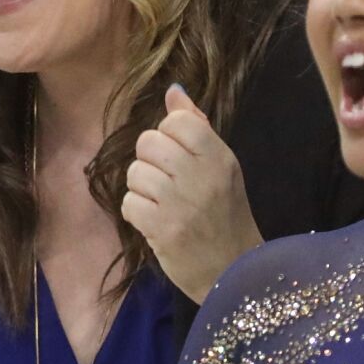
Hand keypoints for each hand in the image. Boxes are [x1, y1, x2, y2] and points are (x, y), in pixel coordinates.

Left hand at [122, 84, 261, 303]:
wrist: (235, 272)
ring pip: (134, 173)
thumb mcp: (222, 168)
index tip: (180, 156)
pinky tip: (156, 222)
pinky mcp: (162, 229)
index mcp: (219, 157)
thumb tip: (173, 91)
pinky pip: (129, 203)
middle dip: (151, 161)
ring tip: (163, 204)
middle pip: (148, 142)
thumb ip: (197, 127)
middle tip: (168, 182)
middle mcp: (201, 175)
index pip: (176, 121)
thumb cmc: (227, 216)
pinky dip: (137, 213)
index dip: (168, 135)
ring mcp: (180, 203)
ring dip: (143, 189)